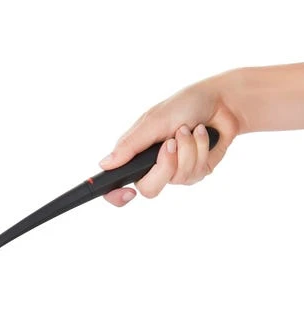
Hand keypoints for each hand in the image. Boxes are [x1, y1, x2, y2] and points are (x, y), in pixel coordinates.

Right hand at [99, 75, 240, 205]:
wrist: (221, 101)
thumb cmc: (184, 105)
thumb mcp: (152, 121)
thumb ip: (129, 145)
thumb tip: (104, 164)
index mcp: (135, 154)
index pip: (116, 185)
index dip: (116, 195)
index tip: (126, 193)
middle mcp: (152, 166)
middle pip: (149, 189)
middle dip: (165, 165)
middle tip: (171, 143)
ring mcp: (175, 171)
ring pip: (177, 178)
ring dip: (188, 150)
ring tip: (190, 129)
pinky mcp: (196, 172)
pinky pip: (196, 173)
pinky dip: (201, 149)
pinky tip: (202, 134)